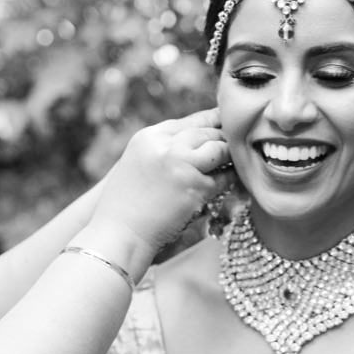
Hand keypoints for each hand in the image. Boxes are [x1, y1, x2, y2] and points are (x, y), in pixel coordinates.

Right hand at [95, 109, 234, 256]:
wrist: (119, 231)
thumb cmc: (128, 202)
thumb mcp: (139, 161)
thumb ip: (165, 146)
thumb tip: (201, 137)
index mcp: (149, 136)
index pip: (189, 121)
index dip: (212, 123)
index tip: (226, 124)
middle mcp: (165, 146)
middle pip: (207, 134)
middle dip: (223, 141)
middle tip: (234, 148)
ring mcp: (182, 165)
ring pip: (220, 150)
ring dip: (229, 158)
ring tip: (231, 164)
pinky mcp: (196, 188)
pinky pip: (225, 178)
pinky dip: (229, 180)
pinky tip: (230, 183)